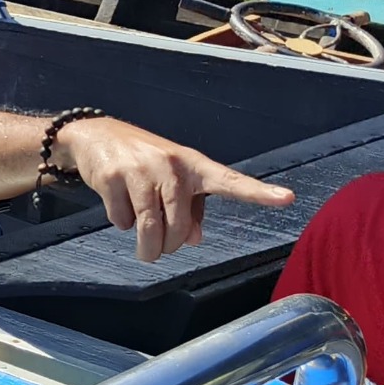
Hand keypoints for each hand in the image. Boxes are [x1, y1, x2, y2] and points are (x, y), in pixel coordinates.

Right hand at [56, 118, 293, 262]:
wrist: (96, 134)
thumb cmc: (143, 160)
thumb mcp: (173, 179)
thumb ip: (190, 210)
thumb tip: (193, 239)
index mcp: (194, 166)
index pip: (230, 182)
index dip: (259, 193)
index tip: (287, 198)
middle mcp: (172, 166)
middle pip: (178, 227)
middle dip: (167, 246)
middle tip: (159, 247)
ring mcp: (142, 170)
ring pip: (150, 229)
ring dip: (147, 247)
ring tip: (145, 250)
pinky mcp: (114, 177)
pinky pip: (121, 221)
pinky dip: (120, 223)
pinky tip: (118, 205)